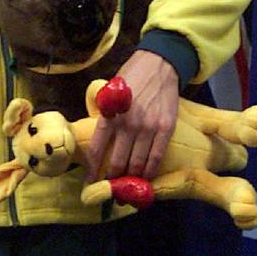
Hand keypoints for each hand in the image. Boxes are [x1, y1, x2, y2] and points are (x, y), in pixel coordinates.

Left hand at [86, 50, 178, 182]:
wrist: (159, 64)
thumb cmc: (131, 77)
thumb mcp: (110, 93)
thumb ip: (105, 115)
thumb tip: (100, 140)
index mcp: (109, 114)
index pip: (97, 149)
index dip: (93, 170)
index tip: (90, 183)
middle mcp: (127, 124)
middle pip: (118, 162)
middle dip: (113, 180)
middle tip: (112, 191)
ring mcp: (148, 127)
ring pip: (137, 164)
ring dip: (132, 180)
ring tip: (128, 191)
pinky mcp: (165, 128)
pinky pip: (157, 157)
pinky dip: (150, 171)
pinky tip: (146, 179)